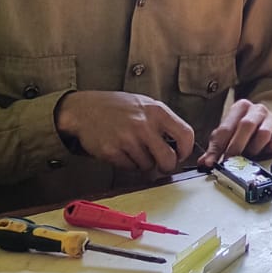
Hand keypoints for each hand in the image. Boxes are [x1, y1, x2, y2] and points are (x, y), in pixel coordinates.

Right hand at [55, 91, 194, 174]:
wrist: (86, 109)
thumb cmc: (118, 107)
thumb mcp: (146, 104)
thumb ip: (163, 122)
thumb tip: (179, 145)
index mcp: (157, 112)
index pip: (186, 135)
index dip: (186, 150)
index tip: (180, 154)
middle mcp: (144, 125)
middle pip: (168, 159)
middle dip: (166, 166)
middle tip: (162, 164)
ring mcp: (127, 139)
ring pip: (147, 166)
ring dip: (144, 163)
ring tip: (135, 149)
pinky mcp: (111, 152)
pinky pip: (129, 168)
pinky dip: (128, 164)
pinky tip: (123, 151)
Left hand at [198, 100, 271, 168]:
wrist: (266, 125)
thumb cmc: (243, 132)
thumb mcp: (226, 137)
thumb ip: (215, 149)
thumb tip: (204, 163)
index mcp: (240, 107)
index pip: (226, 127)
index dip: (218, 147)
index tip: (212, 163)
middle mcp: (257, 109)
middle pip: (246, 125)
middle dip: (236, 147)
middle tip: (230, 162)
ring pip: (263, 134)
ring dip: (253, 149)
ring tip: (248, 157)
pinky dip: (268, 151)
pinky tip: (263, 153)